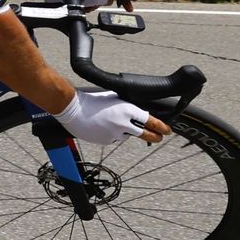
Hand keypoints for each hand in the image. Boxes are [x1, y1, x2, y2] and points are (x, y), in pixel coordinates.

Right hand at [55, 89, 170, 144]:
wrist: (72, 109)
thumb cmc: (91, 100)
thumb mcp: (113, 98)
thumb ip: (126, 107)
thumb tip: (137, 113)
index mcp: (127, 109)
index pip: (149, 120)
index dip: (161, 126)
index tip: (167, 130)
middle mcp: (123, 123)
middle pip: (145, 134)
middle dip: (155, 136)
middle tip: (160, 137)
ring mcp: (114, 134)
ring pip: (126, 136)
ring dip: (125, 132)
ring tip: (110, 122)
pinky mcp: (106, 141)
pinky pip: (113, 139)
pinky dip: (111, 134)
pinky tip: (102, 127)